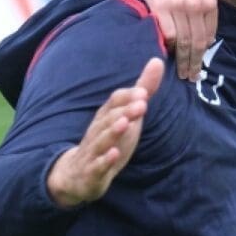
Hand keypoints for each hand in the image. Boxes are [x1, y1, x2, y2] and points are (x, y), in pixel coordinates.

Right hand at [46, 58, 163, 207]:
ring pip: (102, 140)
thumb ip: (143, 89)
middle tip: (142, 104)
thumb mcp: (128, 113)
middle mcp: (97, 130)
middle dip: (125, 111)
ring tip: (125, 123)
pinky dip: (105, 160)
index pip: (114, 102)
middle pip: (109, 119)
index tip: (144, 92)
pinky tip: (114, 154)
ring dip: (113, 132)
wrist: (77, 174)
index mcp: (106, 116)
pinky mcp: (92, 171)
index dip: (128, 97)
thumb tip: (157, 61)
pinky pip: (97, 166)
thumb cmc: (109, 138)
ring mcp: (93, 151)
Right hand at [115, 0, 216, 79]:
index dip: (203, 56)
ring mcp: (180, 5)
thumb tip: (208, 41)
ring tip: (180, 72)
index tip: (198, 69)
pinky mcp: (162, 6)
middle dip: (194, 63)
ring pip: (184, 41)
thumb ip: (204, 14)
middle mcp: (197, 4)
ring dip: (182, 60)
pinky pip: (168, 34)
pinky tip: (166, 54)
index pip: (208, 37)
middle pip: (198, 42)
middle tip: (190, 77)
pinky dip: (168, 47)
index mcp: (209, 2)